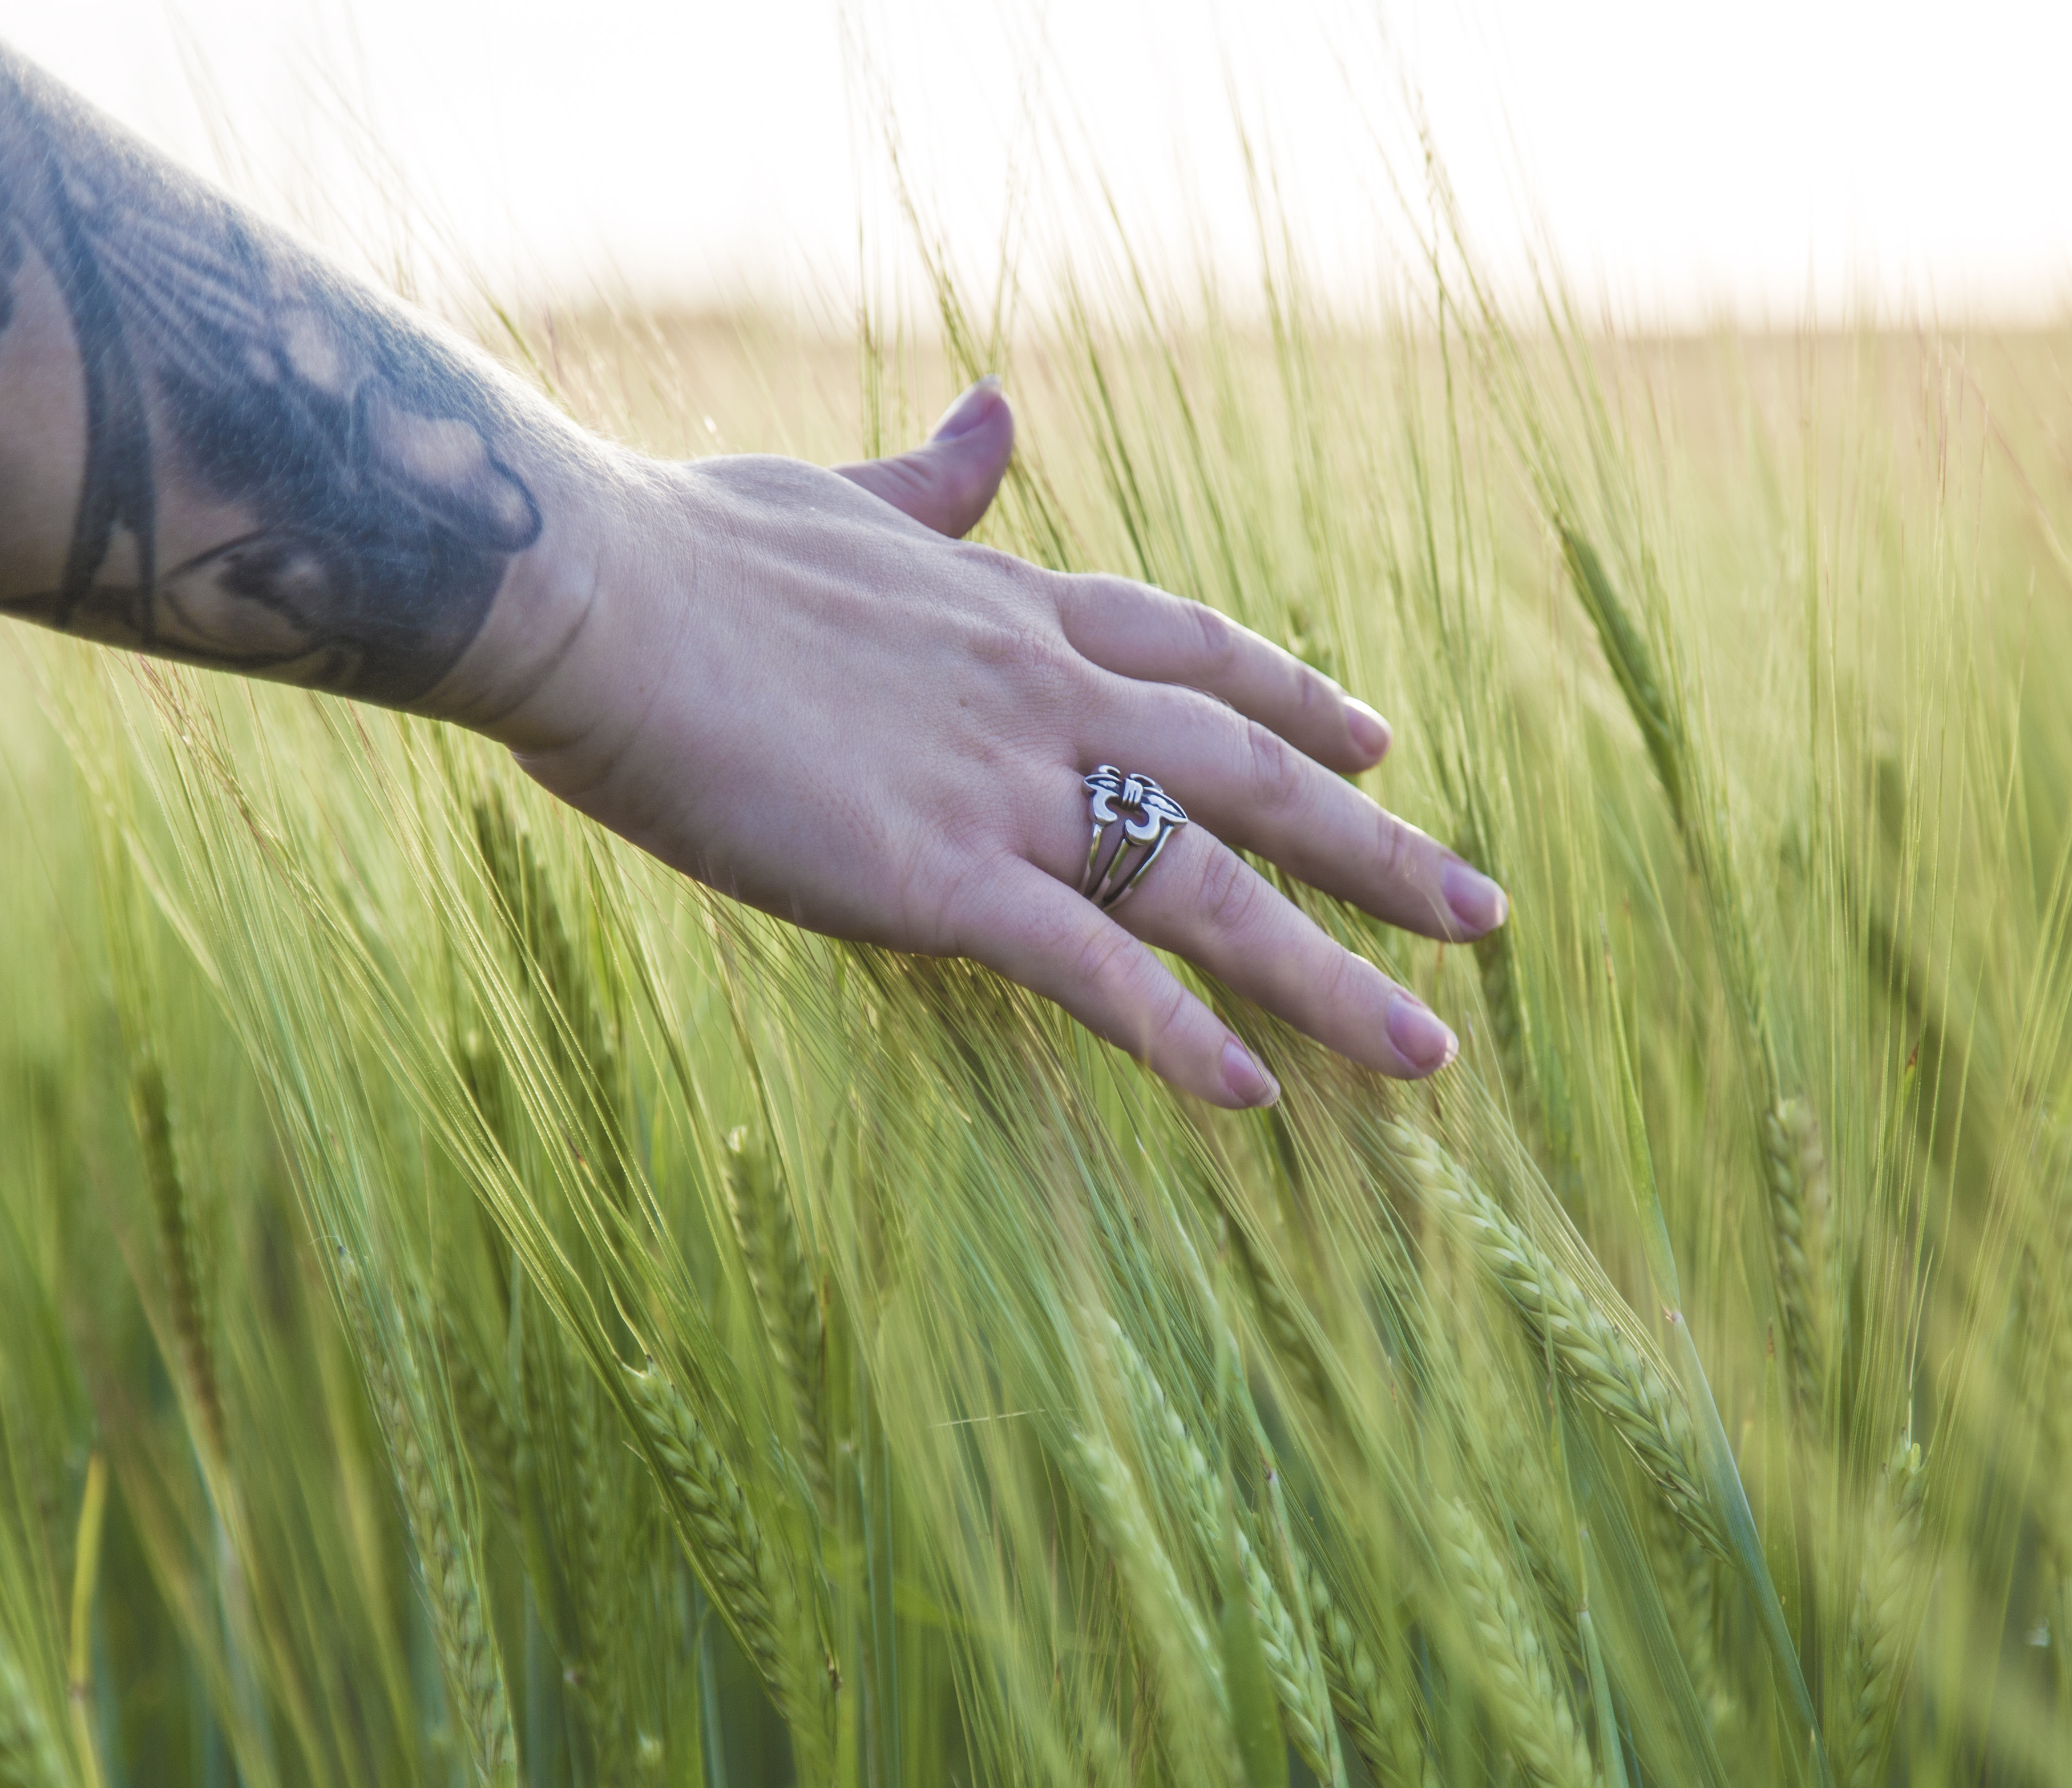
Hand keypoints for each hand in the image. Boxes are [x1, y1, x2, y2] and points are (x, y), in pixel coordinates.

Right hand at [493, 380, 1507, 1108]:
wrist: (587, 592)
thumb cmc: (678, 545)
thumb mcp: (831, 495)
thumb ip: (934, 482)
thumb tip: (999, 408)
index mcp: (1014, 612)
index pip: (1196, 654)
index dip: (1294, 700)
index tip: (1374, 737)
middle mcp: (1044, 697)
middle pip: (1252, 779)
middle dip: (1378, 850)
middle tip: (1484, 913)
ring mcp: (1002, 790)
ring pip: (1210, 889)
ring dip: (1331, 973)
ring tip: (1431, 1049)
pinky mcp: (938, 879)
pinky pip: (1091, 970)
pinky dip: (1178, 1034)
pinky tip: (1253, 1096)